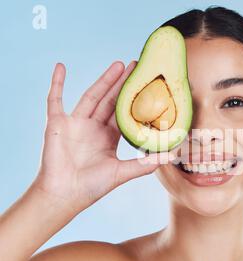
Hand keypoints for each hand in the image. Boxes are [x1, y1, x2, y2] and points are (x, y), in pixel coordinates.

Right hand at [32, 61, 164, 214]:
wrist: (64, 195)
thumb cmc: (92, 187)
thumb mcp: (122, 173)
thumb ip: (144, 164)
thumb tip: (170, 157)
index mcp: (109, 137)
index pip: (124, 112)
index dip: (134, 99)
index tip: (146, 84)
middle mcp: (94, 127)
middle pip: (111, 100)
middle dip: (123, 83)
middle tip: (137, 65)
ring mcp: (76, 123)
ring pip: (91, 96)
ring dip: (104, 80)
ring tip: (119, 64)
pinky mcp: (58, 123)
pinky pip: (55, 99)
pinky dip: (56, 83)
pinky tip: (60, 66)